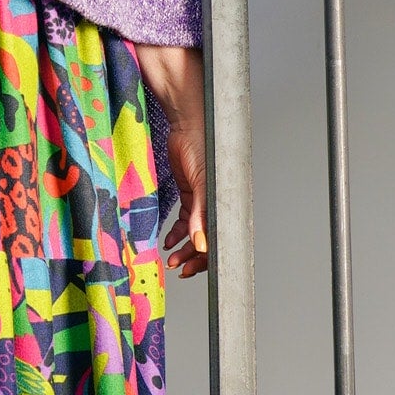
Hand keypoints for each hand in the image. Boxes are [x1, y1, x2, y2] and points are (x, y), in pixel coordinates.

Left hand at [161, 109, 208, 279]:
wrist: (188, 125)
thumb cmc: (203, 148)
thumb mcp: (202, 184)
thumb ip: (200, 214)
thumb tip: (200, 244)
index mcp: (226, 203)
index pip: (219, 238)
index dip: (206, 257)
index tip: (190, 268)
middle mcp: (216, 204)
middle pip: (208, 239)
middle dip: (193, 257)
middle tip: (177, 267)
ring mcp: (203, 200)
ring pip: (195, 233)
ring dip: (184, 247)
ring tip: (171, 258)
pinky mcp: (190, 194)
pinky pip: (185, 220)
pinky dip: (177, 232)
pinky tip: (168, 240)